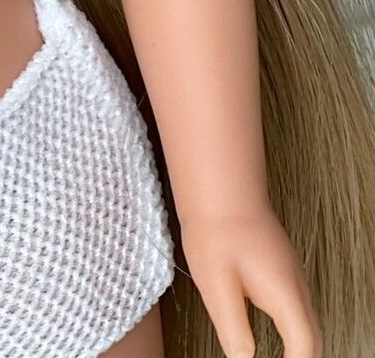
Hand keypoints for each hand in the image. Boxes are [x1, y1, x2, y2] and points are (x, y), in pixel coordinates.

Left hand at [179, 205, 321, 357]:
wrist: (219, 187)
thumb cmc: (215, 229)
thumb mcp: (216, 284)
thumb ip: (233, 327)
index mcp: (285, 294)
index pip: (304, 348)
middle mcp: (296, 286)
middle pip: (312, 339)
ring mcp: (291, 275)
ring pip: (307, 323)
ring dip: (298, 347)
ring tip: (277, 356)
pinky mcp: (281, 268)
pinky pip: (296, 308)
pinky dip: (291, 330)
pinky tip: (272, 334)